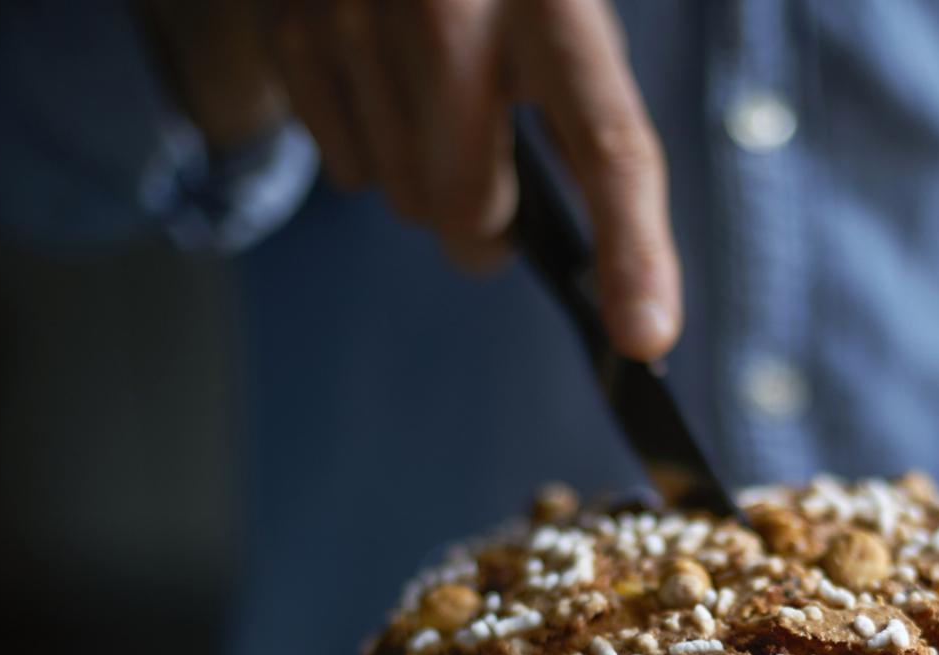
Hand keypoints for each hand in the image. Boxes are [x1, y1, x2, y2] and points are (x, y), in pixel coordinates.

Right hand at [141, 0, 680, 359]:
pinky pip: (347, 171)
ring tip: (434, 109)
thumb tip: (624, 265)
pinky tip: (381, 87)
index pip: (607, 145)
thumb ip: (587, 124)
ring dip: (428, 185)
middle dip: (489, 228)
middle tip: (497, 193)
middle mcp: (454, 4)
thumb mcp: (560, 19)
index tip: (644, 336)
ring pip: (405, 200)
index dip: (632, 250)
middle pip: (472, 206)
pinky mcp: (295, 32)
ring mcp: (360, 16)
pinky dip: (370, 152)